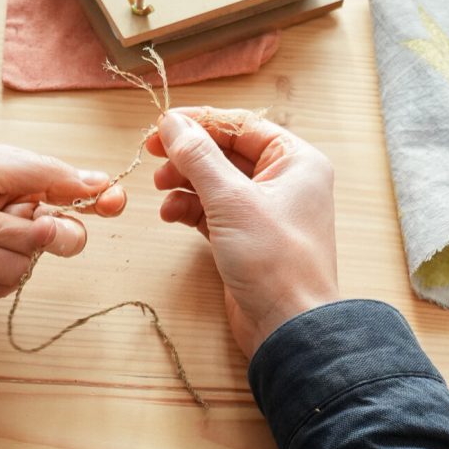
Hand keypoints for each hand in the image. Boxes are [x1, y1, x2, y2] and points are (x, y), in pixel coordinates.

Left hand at [0, 144, 125, 314]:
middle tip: (32, 220)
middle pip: (69, 230)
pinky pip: (11, 269)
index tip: (112, 202)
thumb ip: (46, 173)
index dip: (99, 197)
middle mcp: (22, 217)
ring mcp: (9, 253)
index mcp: (23, 182)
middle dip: (38, 224)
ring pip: (35, 249)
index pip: (76, 191)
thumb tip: (97, 180)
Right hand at [148, 108, 338, 357]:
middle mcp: (284, 181)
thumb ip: (198, 157)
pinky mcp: (246, 238)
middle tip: (153, 155)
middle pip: (225, 152)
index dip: (199, 122)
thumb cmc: (274, 261)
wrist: (287, 327)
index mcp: (295, 161)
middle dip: (187, 155)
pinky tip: (170, 215)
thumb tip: (171, 122)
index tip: (161, 125)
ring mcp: (264, 211)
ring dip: (184, 182)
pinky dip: (189, 209)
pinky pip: (212, 210)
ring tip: (160, 189)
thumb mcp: (231, 201)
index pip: (241, 125)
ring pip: (215, 182)